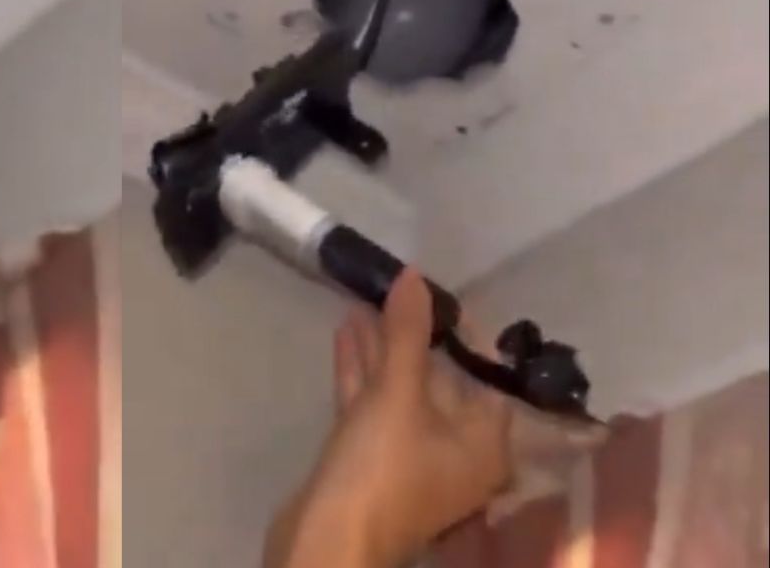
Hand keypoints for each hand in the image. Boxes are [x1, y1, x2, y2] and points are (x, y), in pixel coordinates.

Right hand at [265, 271, 512, 567]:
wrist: (327, 537)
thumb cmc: (381, 468)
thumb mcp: (398, 394)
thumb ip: (407, 334)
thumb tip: (416, 275)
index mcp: (484, 444)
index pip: (485, 376)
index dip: (463, 334)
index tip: (439, 294)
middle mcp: (455, 452)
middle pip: (441, 382)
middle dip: (415, 336)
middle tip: (399, 289)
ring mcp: (410, 458)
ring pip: (400, 392)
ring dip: (382, 350)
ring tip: (366, 299)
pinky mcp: (371, 462)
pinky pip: (373, 407)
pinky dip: (362, 373)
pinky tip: (346, 332)